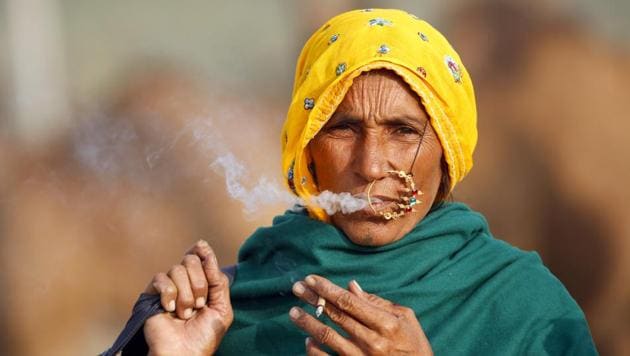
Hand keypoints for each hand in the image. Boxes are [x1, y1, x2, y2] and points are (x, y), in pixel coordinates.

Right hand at [143, 240, 232, 355]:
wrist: (184, 354)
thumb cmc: (204, 336)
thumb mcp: (222, 308)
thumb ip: (218, 281)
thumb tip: (206, 251)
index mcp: (203, 285)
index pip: (201, 258)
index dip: (203, 251)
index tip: (202, 246)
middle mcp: (186, 283)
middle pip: (191, 260)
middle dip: (199, 282)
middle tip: (199, 305)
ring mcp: (169, 288)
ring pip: (177, 269)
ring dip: (186, 294)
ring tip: (186, 314)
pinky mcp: (152, 295)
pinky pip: (160, 279)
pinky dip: (169, 293)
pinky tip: (170, 310)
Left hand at [290, 275, 431, 355]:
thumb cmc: (414, 344)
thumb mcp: (405, 318)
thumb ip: (377, 302)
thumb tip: (351, 286)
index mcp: (385, 324)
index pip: (349, 302)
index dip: (328, 289)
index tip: (311, 278)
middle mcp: (372, 341)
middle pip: (335, 315)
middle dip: (313, 299)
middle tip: (297, 287)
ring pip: (327, 337)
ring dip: (307, 322)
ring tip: (293, 312)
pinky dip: (314, 350)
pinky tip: (307, 339)